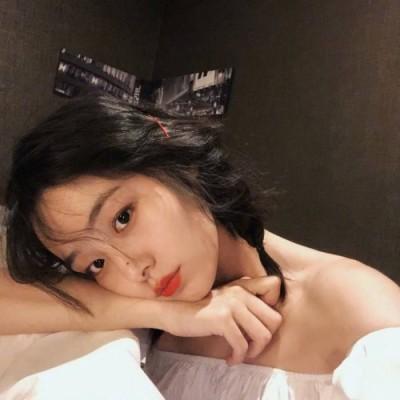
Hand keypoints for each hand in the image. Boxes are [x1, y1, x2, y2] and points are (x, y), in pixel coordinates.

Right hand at [163, 276, 281, 364]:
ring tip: (241, 354)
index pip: (274, 286)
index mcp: (243, 284)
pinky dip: (238, 357)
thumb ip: (245, 299)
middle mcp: (240, 291)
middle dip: (266, 339)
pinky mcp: (222, 319)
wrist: (174, 311)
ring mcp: (232, 304)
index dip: (271, 307)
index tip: (257, 323)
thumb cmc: (201, 309)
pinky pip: (242, 345)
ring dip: (254, 351)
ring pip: (263, 334)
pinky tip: (230, 359)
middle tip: (251, 347)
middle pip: (275, 318)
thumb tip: (268, 317)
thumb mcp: (226, 298)